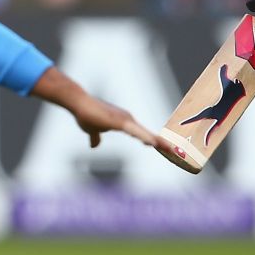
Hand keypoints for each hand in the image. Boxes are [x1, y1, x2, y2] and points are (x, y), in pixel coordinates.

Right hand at [31, 66, 166, 151]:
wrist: (79, 103)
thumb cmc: (86, 114)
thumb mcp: (92, 130)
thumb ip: (96, 137)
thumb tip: (94, 145)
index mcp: (125, 123)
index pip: (143, 134)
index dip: (154, 142)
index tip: (166, 149)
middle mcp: (128, 120)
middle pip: (148, 134)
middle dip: (161, 143)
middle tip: (175, 152)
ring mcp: (124, 120)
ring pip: (144, 133)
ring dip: (156, 141)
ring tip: (169, 149)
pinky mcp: (118, 122)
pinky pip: (134, 131)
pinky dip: (144, 137)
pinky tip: (152, 143)